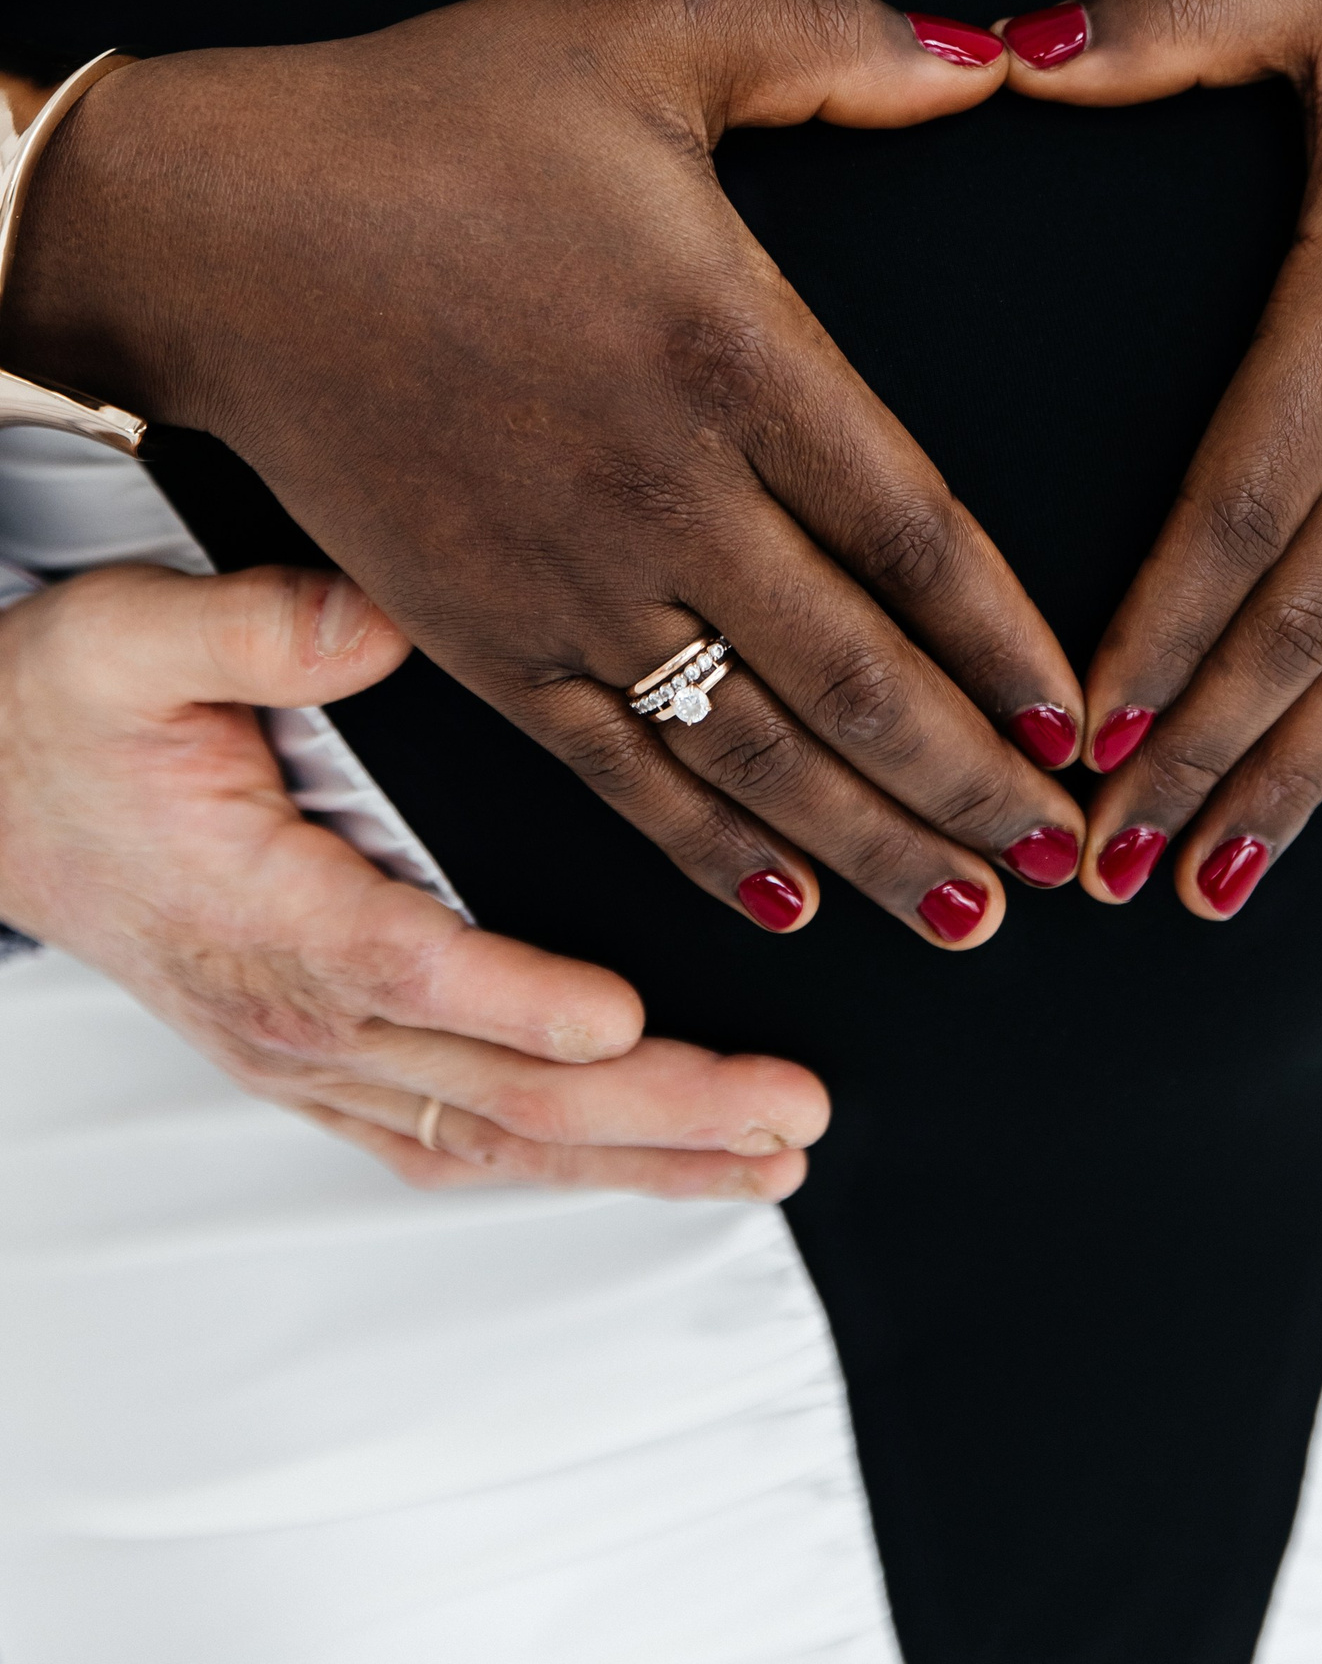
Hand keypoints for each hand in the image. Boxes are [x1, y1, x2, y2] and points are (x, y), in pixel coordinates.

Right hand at [0, 562, 829, 1193]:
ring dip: (637, 1159)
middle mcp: (294, 1007)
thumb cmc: (58, 719)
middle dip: (655, 1112)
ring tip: (766, 1156)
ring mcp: (308, 1055)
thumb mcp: (130, 635)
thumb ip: (258, 624)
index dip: (521, 1003)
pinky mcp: (318, 1064)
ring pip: (491, 1136)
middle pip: (490, 1088)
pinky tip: (649, 1168)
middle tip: (786, 1111)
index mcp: (261, 905)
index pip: (408, 970)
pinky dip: (560, 1168)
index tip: (628, 1020)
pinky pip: (452, 1142)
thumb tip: (381, 615)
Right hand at [3, 0, 1086, 946]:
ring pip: (757, 753)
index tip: (1081, 718)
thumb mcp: (649, 27)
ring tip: (977, 913)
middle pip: (859, 676)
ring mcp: (567, 583)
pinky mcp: (479, 639)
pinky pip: (622, 773)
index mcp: (729, 348)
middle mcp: (664, 493)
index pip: (915, 530)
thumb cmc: (436, 119)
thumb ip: (837, 37)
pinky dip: (714, 848)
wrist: (219, 228)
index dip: (1010, 642)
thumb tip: (996, 57)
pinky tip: (790, 901)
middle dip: (976, 782)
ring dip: (876, 843)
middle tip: (1072, 855)